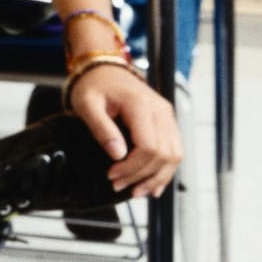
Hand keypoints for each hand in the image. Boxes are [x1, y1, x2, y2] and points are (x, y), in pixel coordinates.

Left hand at [67, 64, 181, 197]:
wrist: (105, 71)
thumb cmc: (94, 86)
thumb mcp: (86, 104)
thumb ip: (101, 129)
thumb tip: (118, 154)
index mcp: (141, 105)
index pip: (149, 146)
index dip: (132, 166)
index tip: (112, 175)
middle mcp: (161, 111)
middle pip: (164, 154)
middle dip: (142, 175)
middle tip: (118, 185)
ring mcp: (167, 117)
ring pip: (175, 155)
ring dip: (157, 177)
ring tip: (136, 191)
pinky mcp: (166, 123)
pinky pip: (174, 150)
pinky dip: (165, 170)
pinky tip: (152, 184)